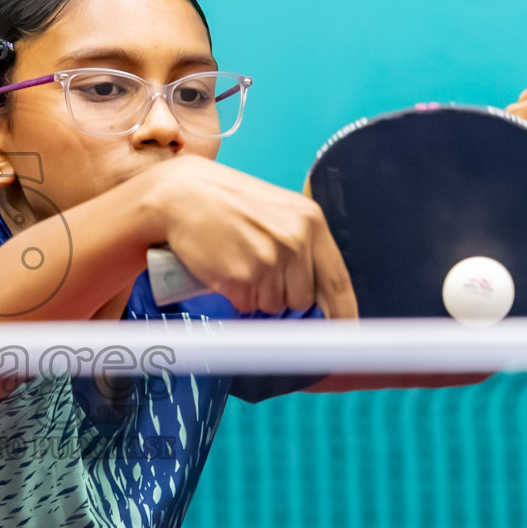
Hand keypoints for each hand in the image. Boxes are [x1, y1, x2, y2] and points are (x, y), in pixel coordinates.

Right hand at [142, 155, 358, 317]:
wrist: (181, 194)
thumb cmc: (226, 202)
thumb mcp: (276, 211)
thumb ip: (300, 245)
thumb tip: (316, 294)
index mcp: (310, 221)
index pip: (337, 281)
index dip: (343, 314)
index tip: (345, 332)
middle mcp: (294, 241)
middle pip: (302, 299)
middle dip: (282, 295)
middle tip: (258, 270)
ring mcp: (268, 260)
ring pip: (273, 306)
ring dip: (256, 296)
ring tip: (238, 263)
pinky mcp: (241, 277)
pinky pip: (246, 305)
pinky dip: (235, 296)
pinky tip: (224, 268)